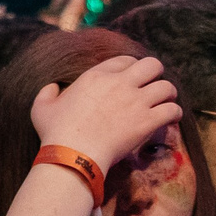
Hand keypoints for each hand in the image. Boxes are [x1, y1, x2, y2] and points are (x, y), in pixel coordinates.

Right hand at [29, 53, 181, 168]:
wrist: (73, 154)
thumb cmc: (56, 132)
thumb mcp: (42, 108)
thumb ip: (47, 93)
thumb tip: (52, 87)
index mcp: (96, 76)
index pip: (125, 60)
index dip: (131, 67)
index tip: (131, 79)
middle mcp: (120, 84)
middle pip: (152, 65)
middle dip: (155, 73)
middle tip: (152, 85)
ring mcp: (136, 102)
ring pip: (167, 86)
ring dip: (168, 94)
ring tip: (165, 101)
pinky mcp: (147, 121)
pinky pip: (172, 110)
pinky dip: (174, 113)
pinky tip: (170, 118)